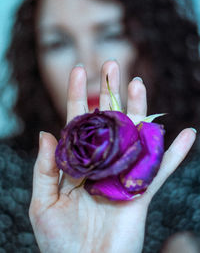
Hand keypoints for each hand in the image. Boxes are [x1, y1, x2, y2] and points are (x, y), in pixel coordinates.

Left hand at [29, 60, 195, 252]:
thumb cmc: (58, 241)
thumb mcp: (43, 203)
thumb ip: (45, 169)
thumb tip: (46, 132)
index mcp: (77, 163)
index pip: (77, 123)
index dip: (77, 96)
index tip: (79, 70)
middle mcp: (102, 163)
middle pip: (108, 121)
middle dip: (109, 92)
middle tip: (112, 66)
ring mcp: (123, 174)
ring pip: (135, 136)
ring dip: (140, 110)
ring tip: (139, 83)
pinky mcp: (141, 192)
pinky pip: (162, 169)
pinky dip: (176, 153)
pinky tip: (187, 134)